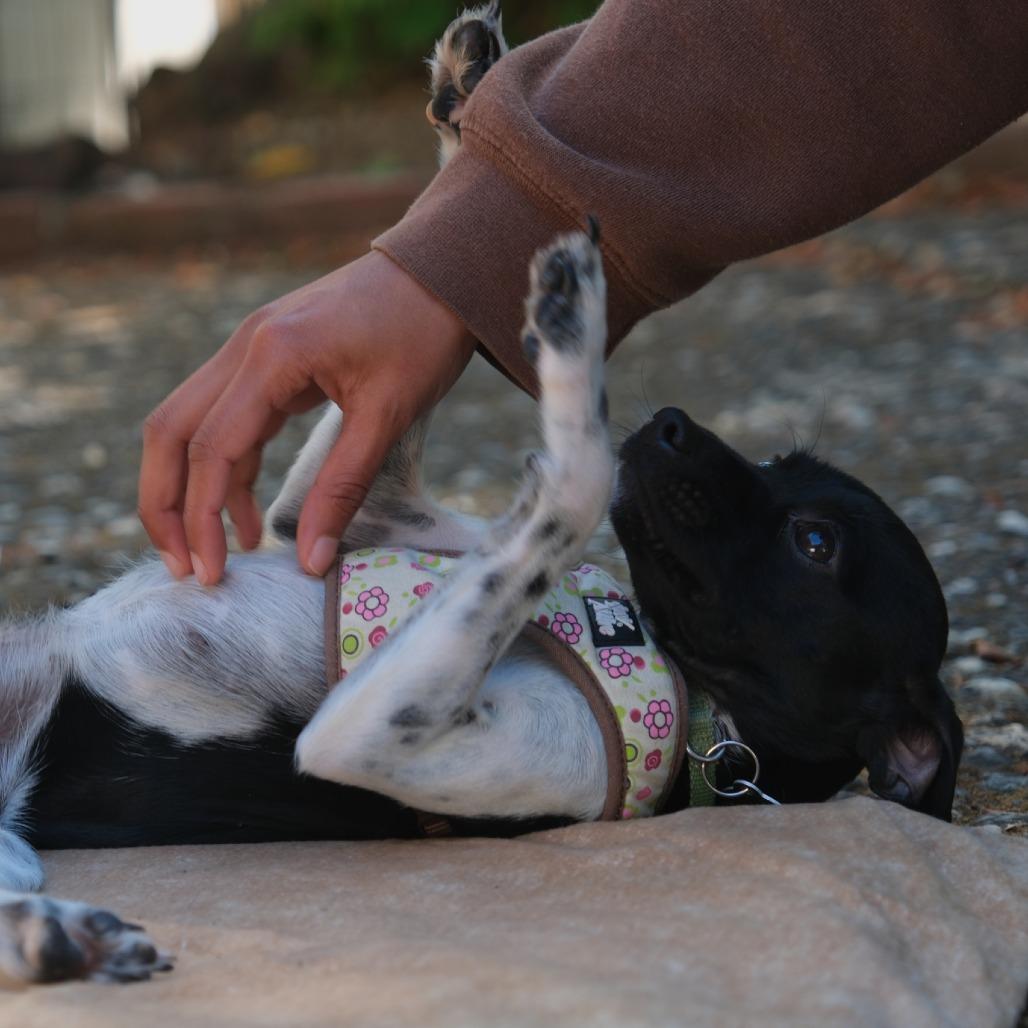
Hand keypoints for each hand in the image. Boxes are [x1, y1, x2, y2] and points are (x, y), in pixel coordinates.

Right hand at [138, 251, 475, 584]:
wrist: (441, 271)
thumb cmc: (423, 334)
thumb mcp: (388, 415)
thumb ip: (344, 488)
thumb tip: (311, 561)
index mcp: (272, 357)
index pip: (211, 450)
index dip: (202, 519)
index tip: (211, 573)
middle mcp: (245, 347)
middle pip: (171, 432)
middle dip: (167, 505)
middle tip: (187, 568)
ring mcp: (251, 349)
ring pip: (190, 424)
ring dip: (192, 489)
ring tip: (221, 551)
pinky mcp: (268, 359)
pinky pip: (229, 418)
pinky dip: (229, 468)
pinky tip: (249, 513)